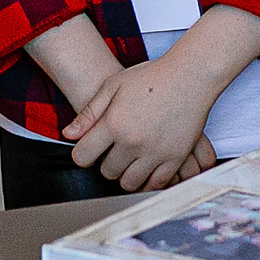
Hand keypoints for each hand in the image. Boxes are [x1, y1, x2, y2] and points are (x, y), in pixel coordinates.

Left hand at [65, 52, 229, 191]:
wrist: (190, 76)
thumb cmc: (152, 76)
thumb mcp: (113, 85)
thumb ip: (89, 113)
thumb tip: (69, 134)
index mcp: (114, 123)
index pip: (83, 156)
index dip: (82, 154)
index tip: (89, 149)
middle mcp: (133, 141)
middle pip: (106, 172)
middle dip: (105, 163)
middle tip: (113, 151)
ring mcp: (155, 152)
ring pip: (129, 183)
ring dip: (125, 174)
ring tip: (129, 159)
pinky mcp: (174, 158)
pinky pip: (156, 184)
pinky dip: (148, 181)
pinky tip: (146, 168)